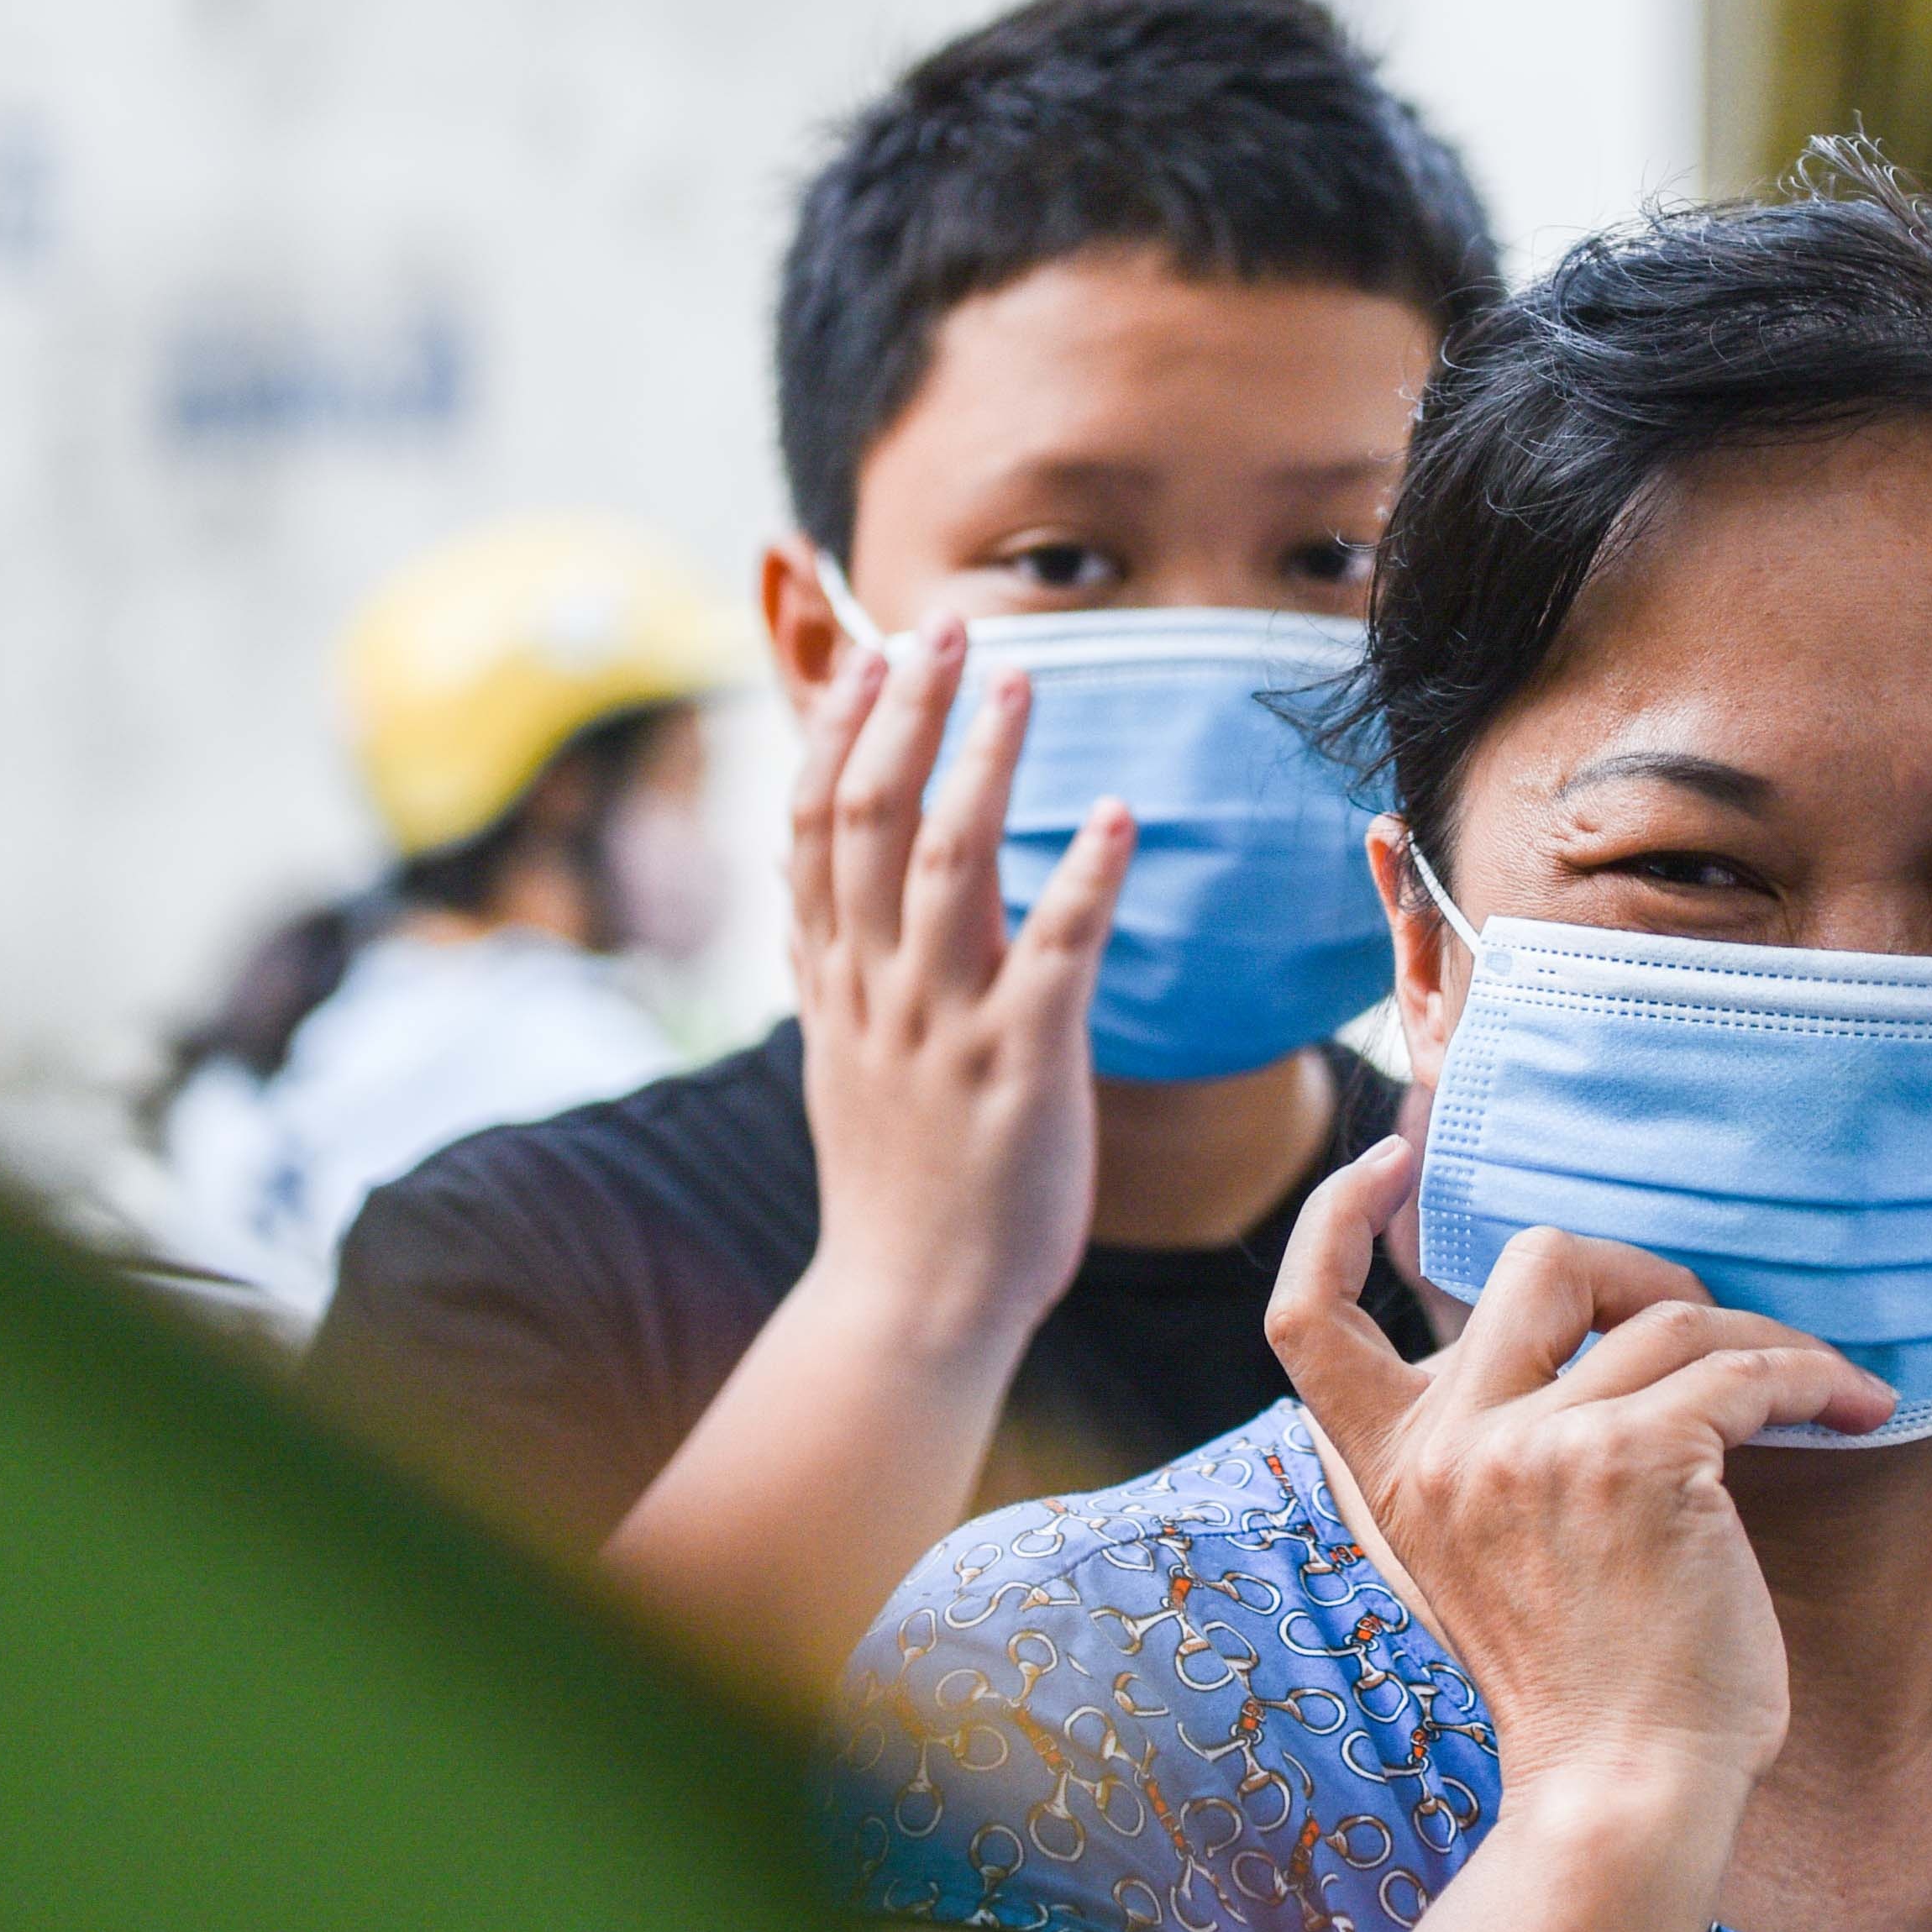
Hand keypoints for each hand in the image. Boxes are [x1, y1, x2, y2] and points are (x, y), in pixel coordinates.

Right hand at [789, 614, 1133, 1362]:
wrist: (910, 1303)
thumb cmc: (896, 1176)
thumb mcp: (838, 1049)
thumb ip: (832, 952)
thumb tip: (814, 860)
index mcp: (833, 980)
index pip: (812, 825)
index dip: (838, 730)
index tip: (870, 653)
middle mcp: (876, 989)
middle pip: (868, 818)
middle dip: (903, 713)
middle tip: (944, 628)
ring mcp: (943, 1027)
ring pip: (948, 864)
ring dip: (985, 763)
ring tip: (1021, 679)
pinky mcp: (1020, 1069)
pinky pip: (1055, 953)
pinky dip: (1084, 874)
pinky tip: (1119, 813)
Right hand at [1269, 1138, 1888, 1810]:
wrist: (1625, 1795)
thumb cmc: (1582, 1691)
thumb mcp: (1475, 1565)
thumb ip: (1472, 1461)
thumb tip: (1540, 1348)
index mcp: (1395, 1473)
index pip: (1304, 1320)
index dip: (1332, 1221)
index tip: (1388, 1163)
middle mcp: (1449, 1447)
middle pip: (1533, 1260)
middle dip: (1638, 1268)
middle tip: (1708, 1329)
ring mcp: (1537, 1448)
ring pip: (1667, 1313)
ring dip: (1763, 1340)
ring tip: (1824, 1389)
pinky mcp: (1638, 1461)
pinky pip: (1744, 1368)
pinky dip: (1814, 1378)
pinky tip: (1857, 1411)